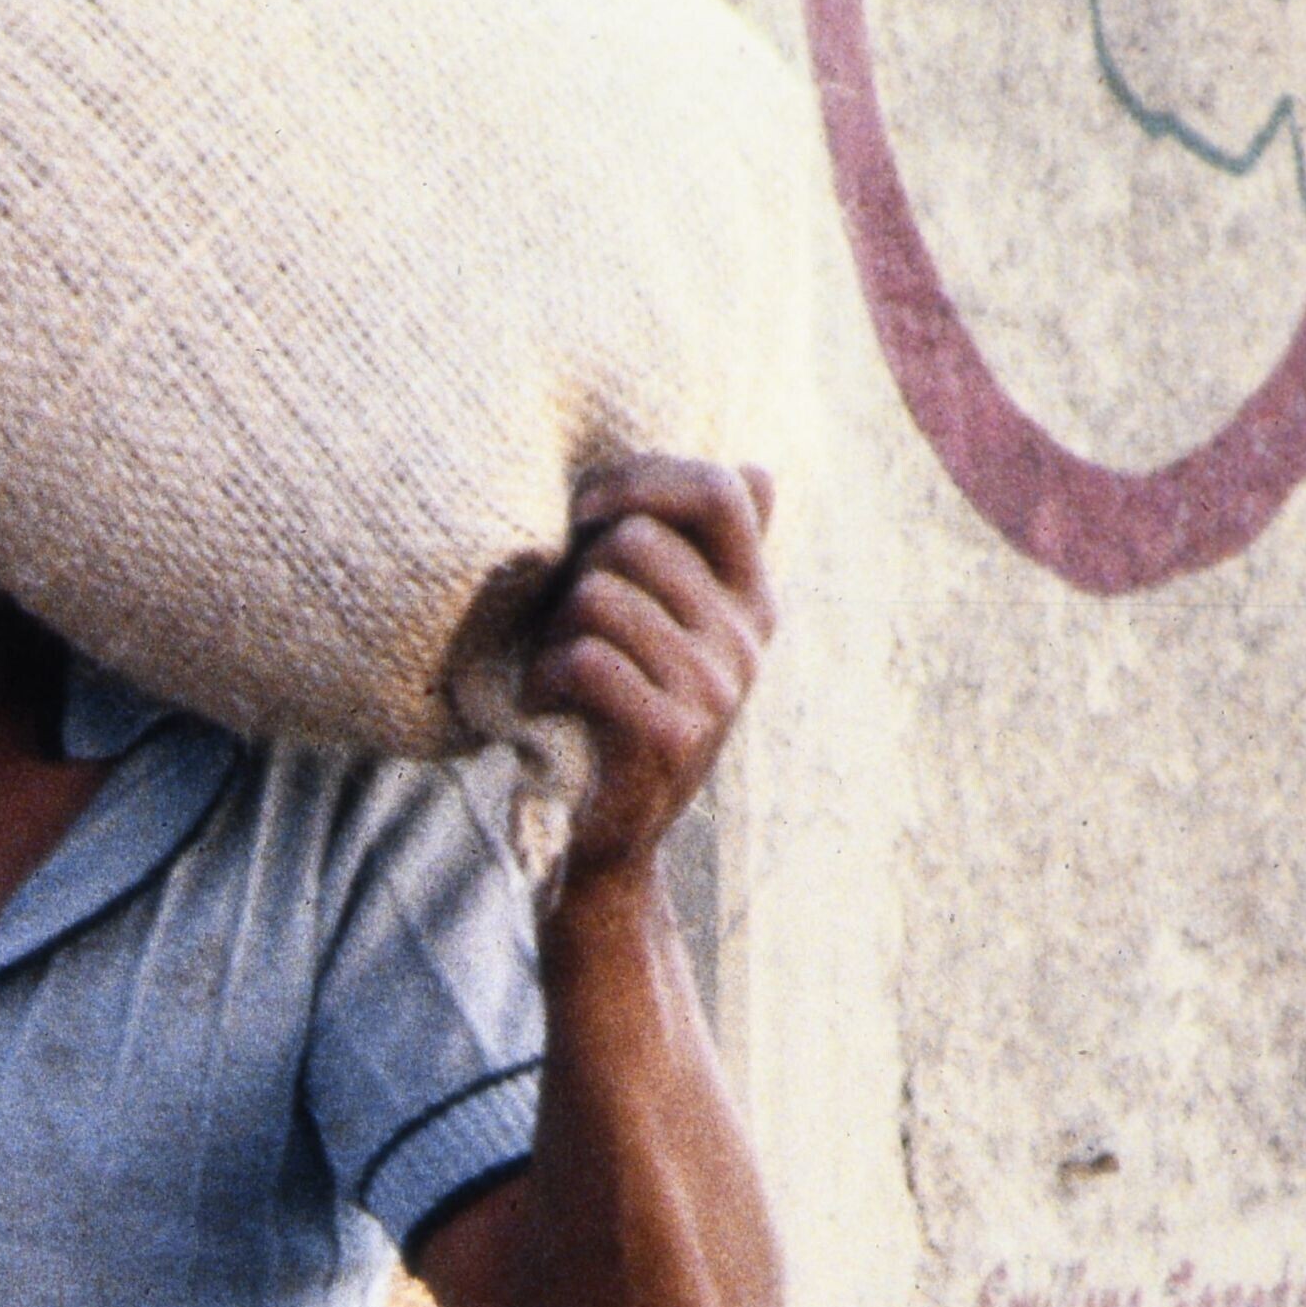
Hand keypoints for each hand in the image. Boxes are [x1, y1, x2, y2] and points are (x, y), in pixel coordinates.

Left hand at [530, 454, 779, 887]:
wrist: (610, 835)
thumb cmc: (619, 704)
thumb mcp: (669, 622)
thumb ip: (704, 551)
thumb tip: (760, 471)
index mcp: (753, 597)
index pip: (723, 490)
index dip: (644, 479)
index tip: (585, 510)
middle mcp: (748, 640)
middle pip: (637, 542)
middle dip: (577, 573)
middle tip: (563, 622)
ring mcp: (717, 691)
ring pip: (600, 597)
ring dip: (553, 629)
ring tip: (555, 664)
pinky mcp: (675, 738)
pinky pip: (588, 659)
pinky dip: (545, 675)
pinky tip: (545, 699)